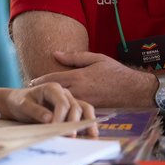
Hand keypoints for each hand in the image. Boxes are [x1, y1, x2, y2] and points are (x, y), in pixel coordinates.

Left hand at [5, 82, 97, 136]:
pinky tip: (92, 132)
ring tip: (92, 134)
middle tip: (70, 137)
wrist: (19, 102)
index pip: (62, 103)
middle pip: (74, 106)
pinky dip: (88, 122)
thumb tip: (49, 119)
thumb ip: (35, 111)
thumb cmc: (20, 102)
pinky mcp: (71, 108)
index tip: (56, 129)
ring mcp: (69, 99)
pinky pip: (83, 113)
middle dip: (73, 122)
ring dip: (88, 121)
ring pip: (83, 108)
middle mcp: (64, 92)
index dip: (61, 117)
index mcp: (52, 88)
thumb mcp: (23, 105)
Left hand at [29, 51, 155, 108]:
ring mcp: (84, 102)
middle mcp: (80, 91)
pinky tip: (59, 109)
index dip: (41, 80)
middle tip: (32, 94)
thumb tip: (55, 54)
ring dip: (51, 103)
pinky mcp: (90, 110)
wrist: (134, 89)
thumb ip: (75, 57)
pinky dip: (65, 109)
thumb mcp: (96, 58)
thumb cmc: (116, 71)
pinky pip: (74, 109)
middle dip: (43, 93)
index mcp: (79, 77)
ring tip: (41, 103)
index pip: (54, 79)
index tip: (31, 82)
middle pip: (55, 93)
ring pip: (63, 103)